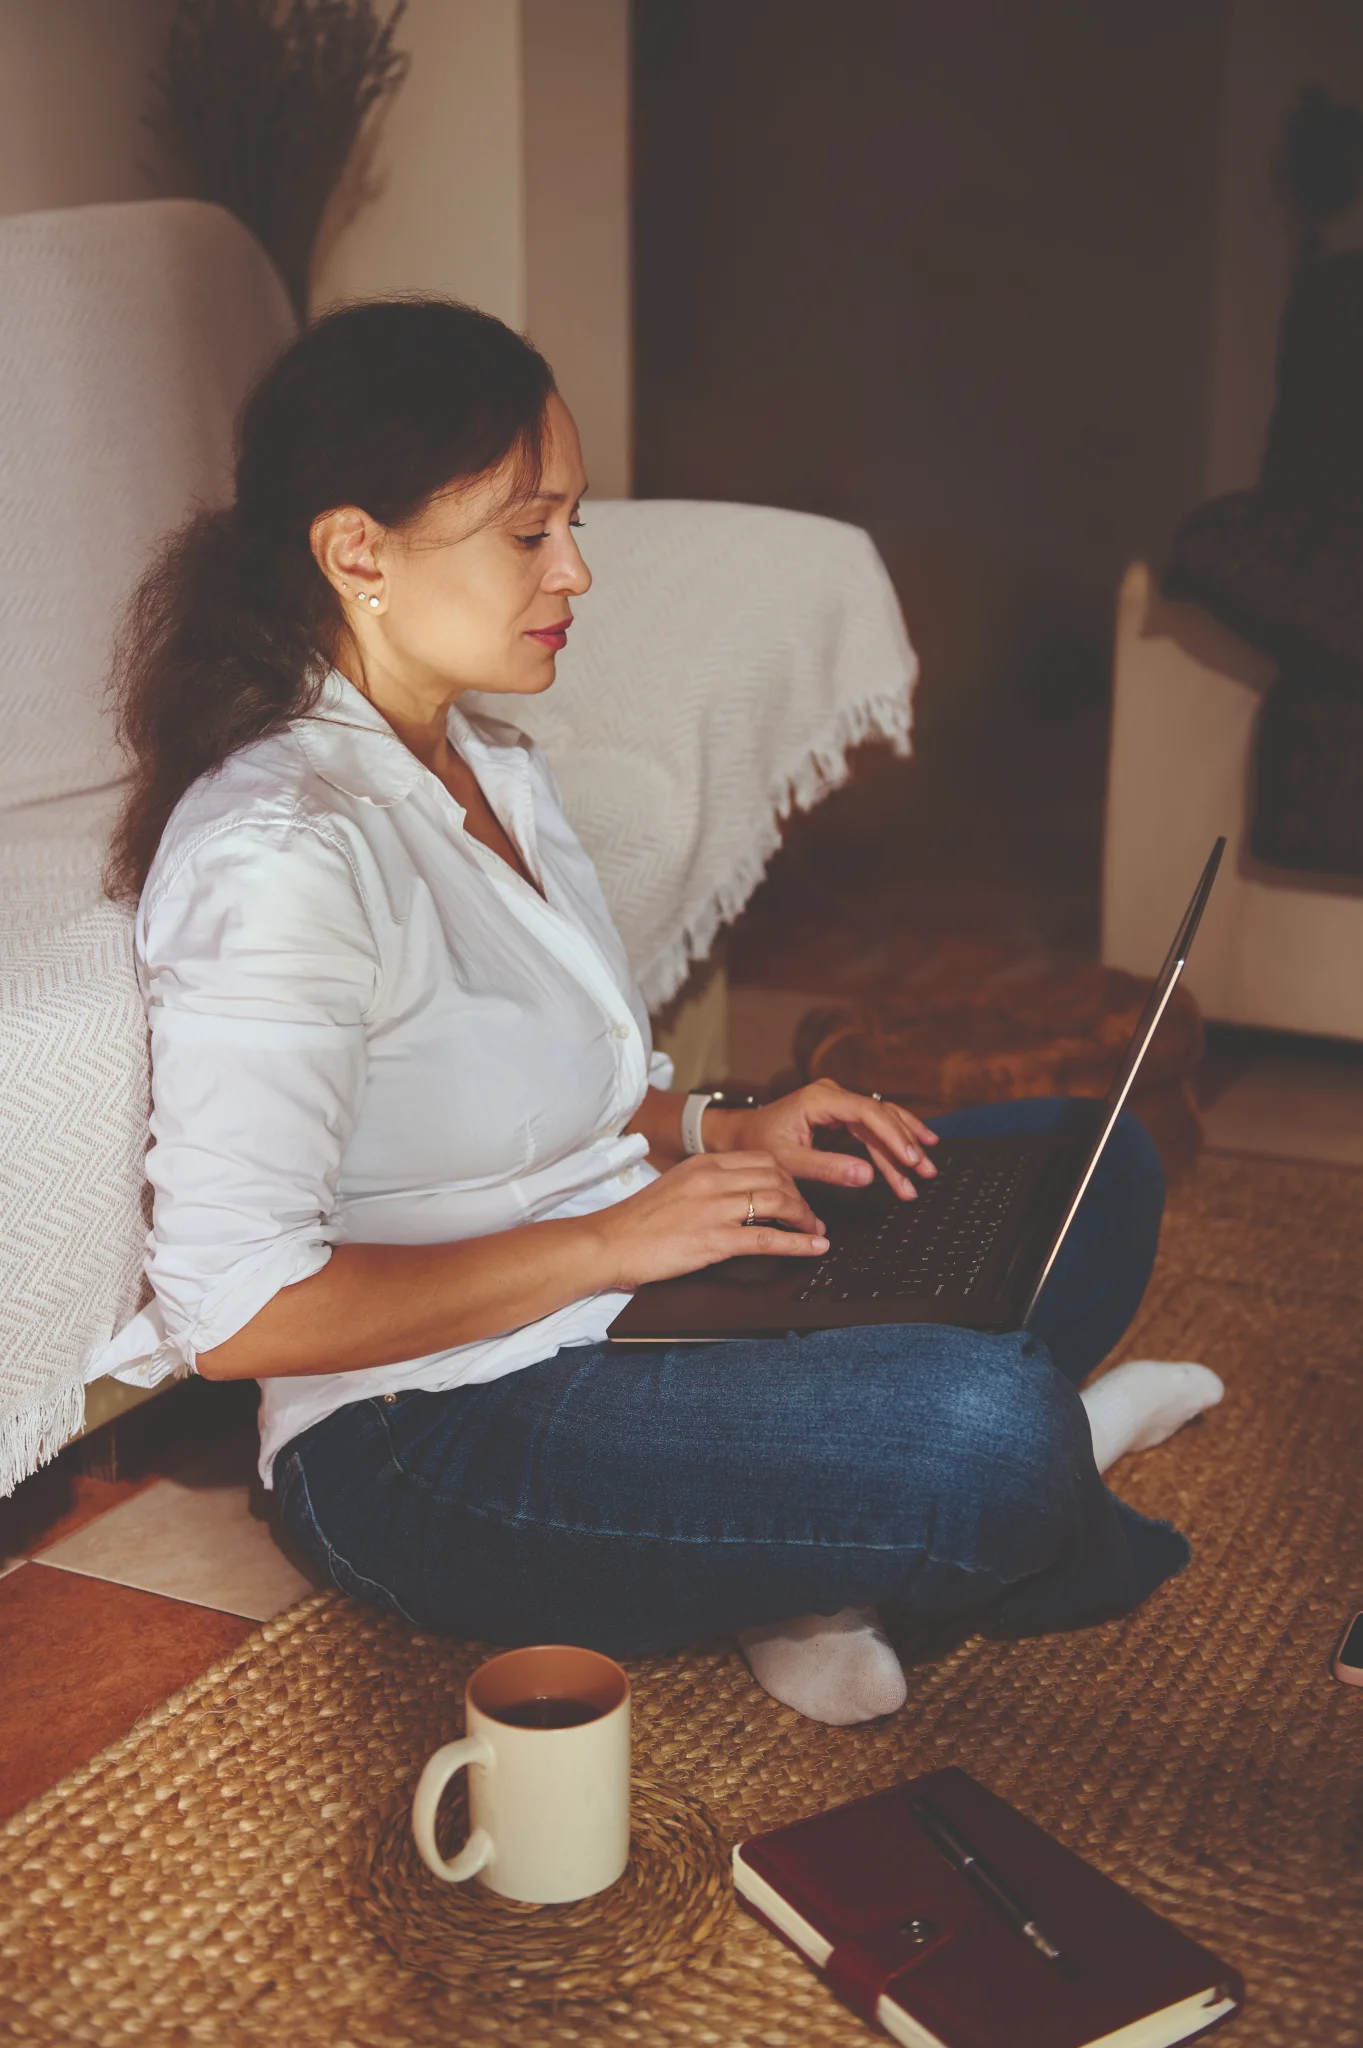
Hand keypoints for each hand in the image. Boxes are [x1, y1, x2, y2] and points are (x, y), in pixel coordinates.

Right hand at [592, 1151, 827, 1290]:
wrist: (608, 1242)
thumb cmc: (637, 1221)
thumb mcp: (676, 1186)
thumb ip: (707, 1183)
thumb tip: (739, 1193)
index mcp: (703, 1164)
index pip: (762, 1159)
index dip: (789, 1177)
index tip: (797, 1193)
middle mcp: (711, 1180)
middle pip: (776, 1177)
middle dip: (801, 1197)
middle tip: (811, 1216)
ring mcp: (713, 1209)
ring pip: (777, 1201)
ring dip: (804, 1219)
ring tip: (815, 1232)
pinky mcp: (713, 1240)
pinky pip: (767, 1238)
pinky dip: (798, 1243)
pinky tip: (813, 1247)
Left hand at [708, 1078, 938, 1200]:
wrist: (737, 1134)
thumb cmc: (757, 1143)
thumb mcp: (788, 1161)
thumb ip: (827, 1168)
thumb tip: (867, 1177)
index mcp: (820, 1098)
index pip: (868, 1113)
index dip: (894, 1137)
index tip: (911, 1159)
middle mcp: (833, 1095)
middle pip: (880, 1118)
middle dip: (905, 1147)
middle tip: (925, 1173)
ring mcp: (838, 1103)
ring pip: (881, 1122)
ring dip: (904, 1145)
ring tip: (927, 1169)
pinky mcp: (840, 1116)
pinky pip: (873, 1127)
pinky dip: (892, 1143)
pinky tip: (914, 1152)